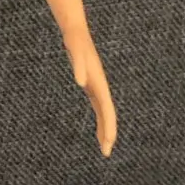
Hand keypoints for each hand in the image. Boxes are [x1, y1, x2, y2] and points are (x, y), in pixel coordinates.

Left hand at [63, 27, 115, 155]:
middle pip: (107, 114)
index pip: (107, 110)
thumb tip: (80, 82)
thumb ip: (78, 66)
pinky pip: (98, 106)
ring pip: (104, 112)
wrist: (76, 32)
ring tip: (104, 145)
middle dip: (108, 133)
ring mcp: (97, 86)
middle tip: (106, 152)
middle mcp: (100, 86)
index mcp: (99, 83)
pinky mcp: (91, 85)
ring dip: (105, 128)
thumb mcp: (75, 52)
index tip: (109, 142)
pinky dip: (99, 118)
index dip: (109, 126)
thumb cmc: (75, 42)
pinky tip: (98, 128)